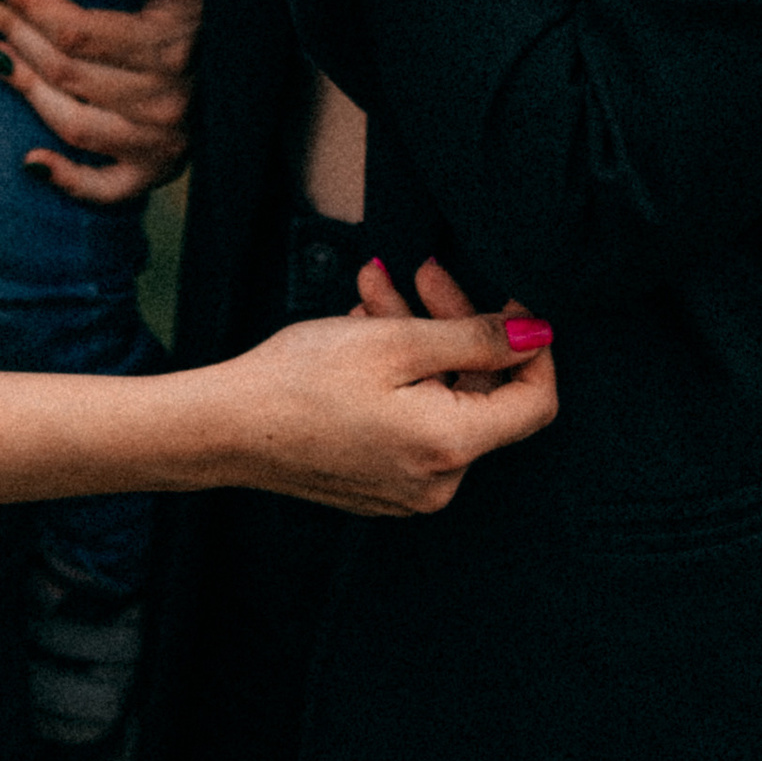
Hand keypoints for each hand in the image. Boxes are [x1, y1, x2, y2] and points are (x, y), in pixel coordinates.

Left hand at [0, 0, 200, 202]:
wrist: (254, 63)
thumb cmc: (210, 7)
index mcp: (170, 46)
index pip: (77, 29)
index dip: (26, 4)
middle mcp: (164, 99)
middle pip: (65, 70)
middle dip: (13, 32)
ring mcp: (159, 141)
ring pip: (71, 121)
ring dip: (25, 87)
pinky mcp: (156, 171)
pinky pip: (105, 187)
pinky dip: (66, 179)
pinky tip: (31, 162)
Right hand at [222, 303, 556, 513]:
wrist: (224, 427)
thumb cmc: (301, 379)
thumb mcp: (395, 340)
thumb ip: (476, 338)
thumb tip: (537, 336)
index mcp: (451, 446)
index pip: (535, 401)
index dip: (531, 346)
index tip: (509, 302)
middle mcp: (438, 481)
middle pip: (479, 391)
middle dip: (453, 323)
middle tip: (422, 272)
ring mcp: (408, 488)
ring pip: (440, 397)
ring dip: (418, 338)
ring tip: (374, 290)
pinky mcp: (379, 482)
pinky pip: (412, 420)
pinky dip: (399, 374)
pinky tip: (364, 330)